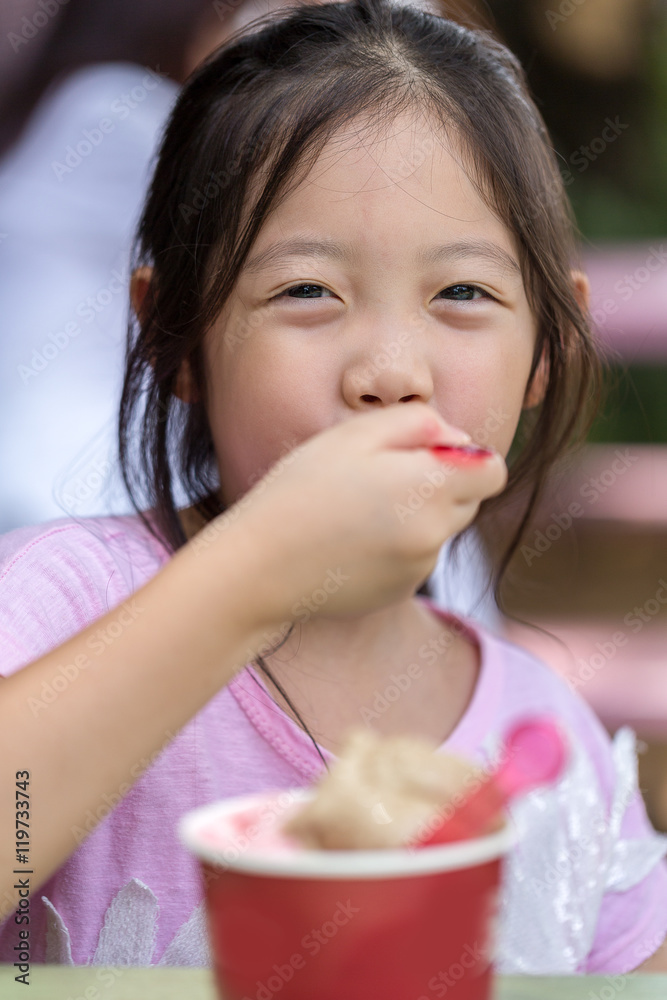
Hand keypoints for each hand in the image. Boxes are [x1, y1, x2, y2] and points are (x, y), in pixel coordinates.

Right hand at [197, 402, 506, 623]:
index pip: (493, 471)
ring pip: (440, 529)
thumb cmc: (302, 490)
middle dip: (440, 483)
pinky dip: (396, 546)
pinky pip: (415, 558)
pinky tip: (351, 541)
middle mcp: (435, 532)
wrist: (262, 566)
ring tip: (357, 510)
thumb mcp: (354, 435)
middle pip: (468, 500)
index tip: (427, 452)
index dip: (466, 455)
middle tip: (381, 476)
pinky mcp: (400, 590)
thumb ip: (418, 422)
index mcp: (430, 487)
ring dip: (416, 515)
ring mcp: (420, 567)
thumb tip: (457, 436)